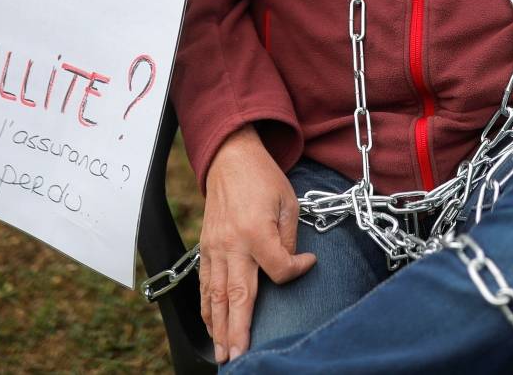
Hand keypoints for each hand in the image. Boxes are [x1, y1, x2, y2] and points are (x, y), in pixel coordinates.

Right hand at [200, 125, 316, 362]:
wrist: (230, 158)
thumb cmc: (262, 179)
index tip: (308, 263)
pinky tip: (212, 326)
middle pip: (236, 295)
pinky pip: (204, 284)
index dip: (296, 271)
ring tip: (224, 352)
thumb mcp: (288, 202)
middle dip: (238, 329)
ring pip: (215, 295)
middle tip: (238, 356)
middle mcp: (231, 244)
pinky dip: (207, 308)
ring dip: (219, 327)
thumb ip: (287, 240)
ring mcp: (214, 248)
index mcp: (255, 231)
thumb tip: (287, 267)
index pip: (278, 270)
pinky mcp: (205, 248)